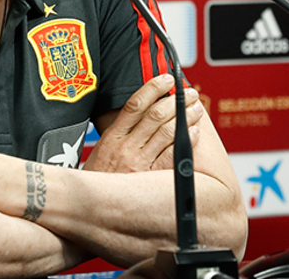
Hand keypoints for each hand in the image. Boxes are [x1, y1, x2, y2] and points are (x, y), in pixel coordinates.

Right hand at [83, 74, 204, 172]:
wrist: (92, 208)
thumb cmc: (97, 181)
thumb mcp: (99, 152)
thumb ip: (116, 135)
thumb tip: (134, 116)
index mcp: (112, 137)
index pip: (134, 104)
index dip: (152, 88)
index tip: (166, 79)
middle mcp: (127, 147)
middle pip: (155, 115)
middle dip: (175, 100)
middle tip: (188, 93)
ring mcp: (140, 162)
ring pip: (167, 131)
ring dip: (185, 117)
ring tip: (196, 109)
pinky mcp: (151, 178)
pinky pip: (173, 155)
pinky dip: (186, 141)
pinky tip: (194, 133)